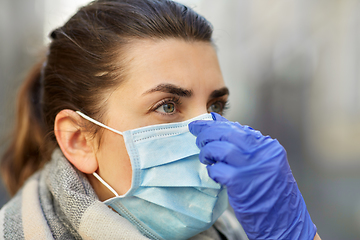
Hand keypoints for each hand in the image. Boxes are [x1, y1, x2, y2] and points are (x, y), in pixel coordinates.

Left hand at [189, 113, 316, 239]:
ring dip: (207, 152)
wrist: (286, 222)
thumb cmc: (272, 193)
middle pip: (227, 133)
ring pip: (221, 148)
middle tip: (197, 138)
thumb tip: (220, 125)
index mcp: (268, 147)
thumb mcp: (265, 164)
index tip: (201, 124)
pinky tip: (213, 173)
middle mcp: (262, 153)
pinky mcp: (241, 183)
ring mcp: (251, 167)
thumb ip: (245, 146)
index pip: (237, 128)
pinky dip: (212, 170)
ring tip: (205, 158)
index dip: (215, 124)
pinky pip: (217, 170)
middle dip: (207, 133)